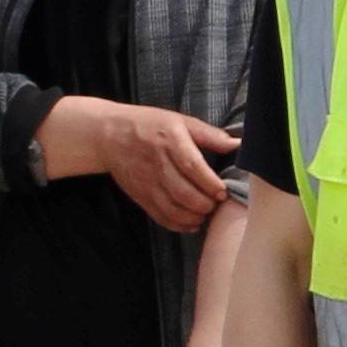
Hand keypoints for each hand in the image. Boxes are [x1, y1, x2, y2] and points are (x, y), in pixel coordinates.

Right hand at [39, 96, 239, 229]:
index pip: (192, 167)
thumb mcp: (179, 121)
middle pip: (183, 192)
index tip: (222, 192)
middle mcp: (156, 163)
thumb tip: (238, 144)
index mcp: (169, 141)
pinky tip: (192, 223)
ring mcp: (146, 182)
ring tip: (207, 214)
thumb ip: (209, 134)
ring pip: (172, 208)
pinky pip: (159, 216)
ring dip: (193, 217)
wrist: (108, 134)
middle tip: (217, 204)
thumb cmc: (149, 125)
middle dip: (205, 204)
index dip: (210, 183)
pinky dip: (178, 225)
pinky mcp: (139, 195)